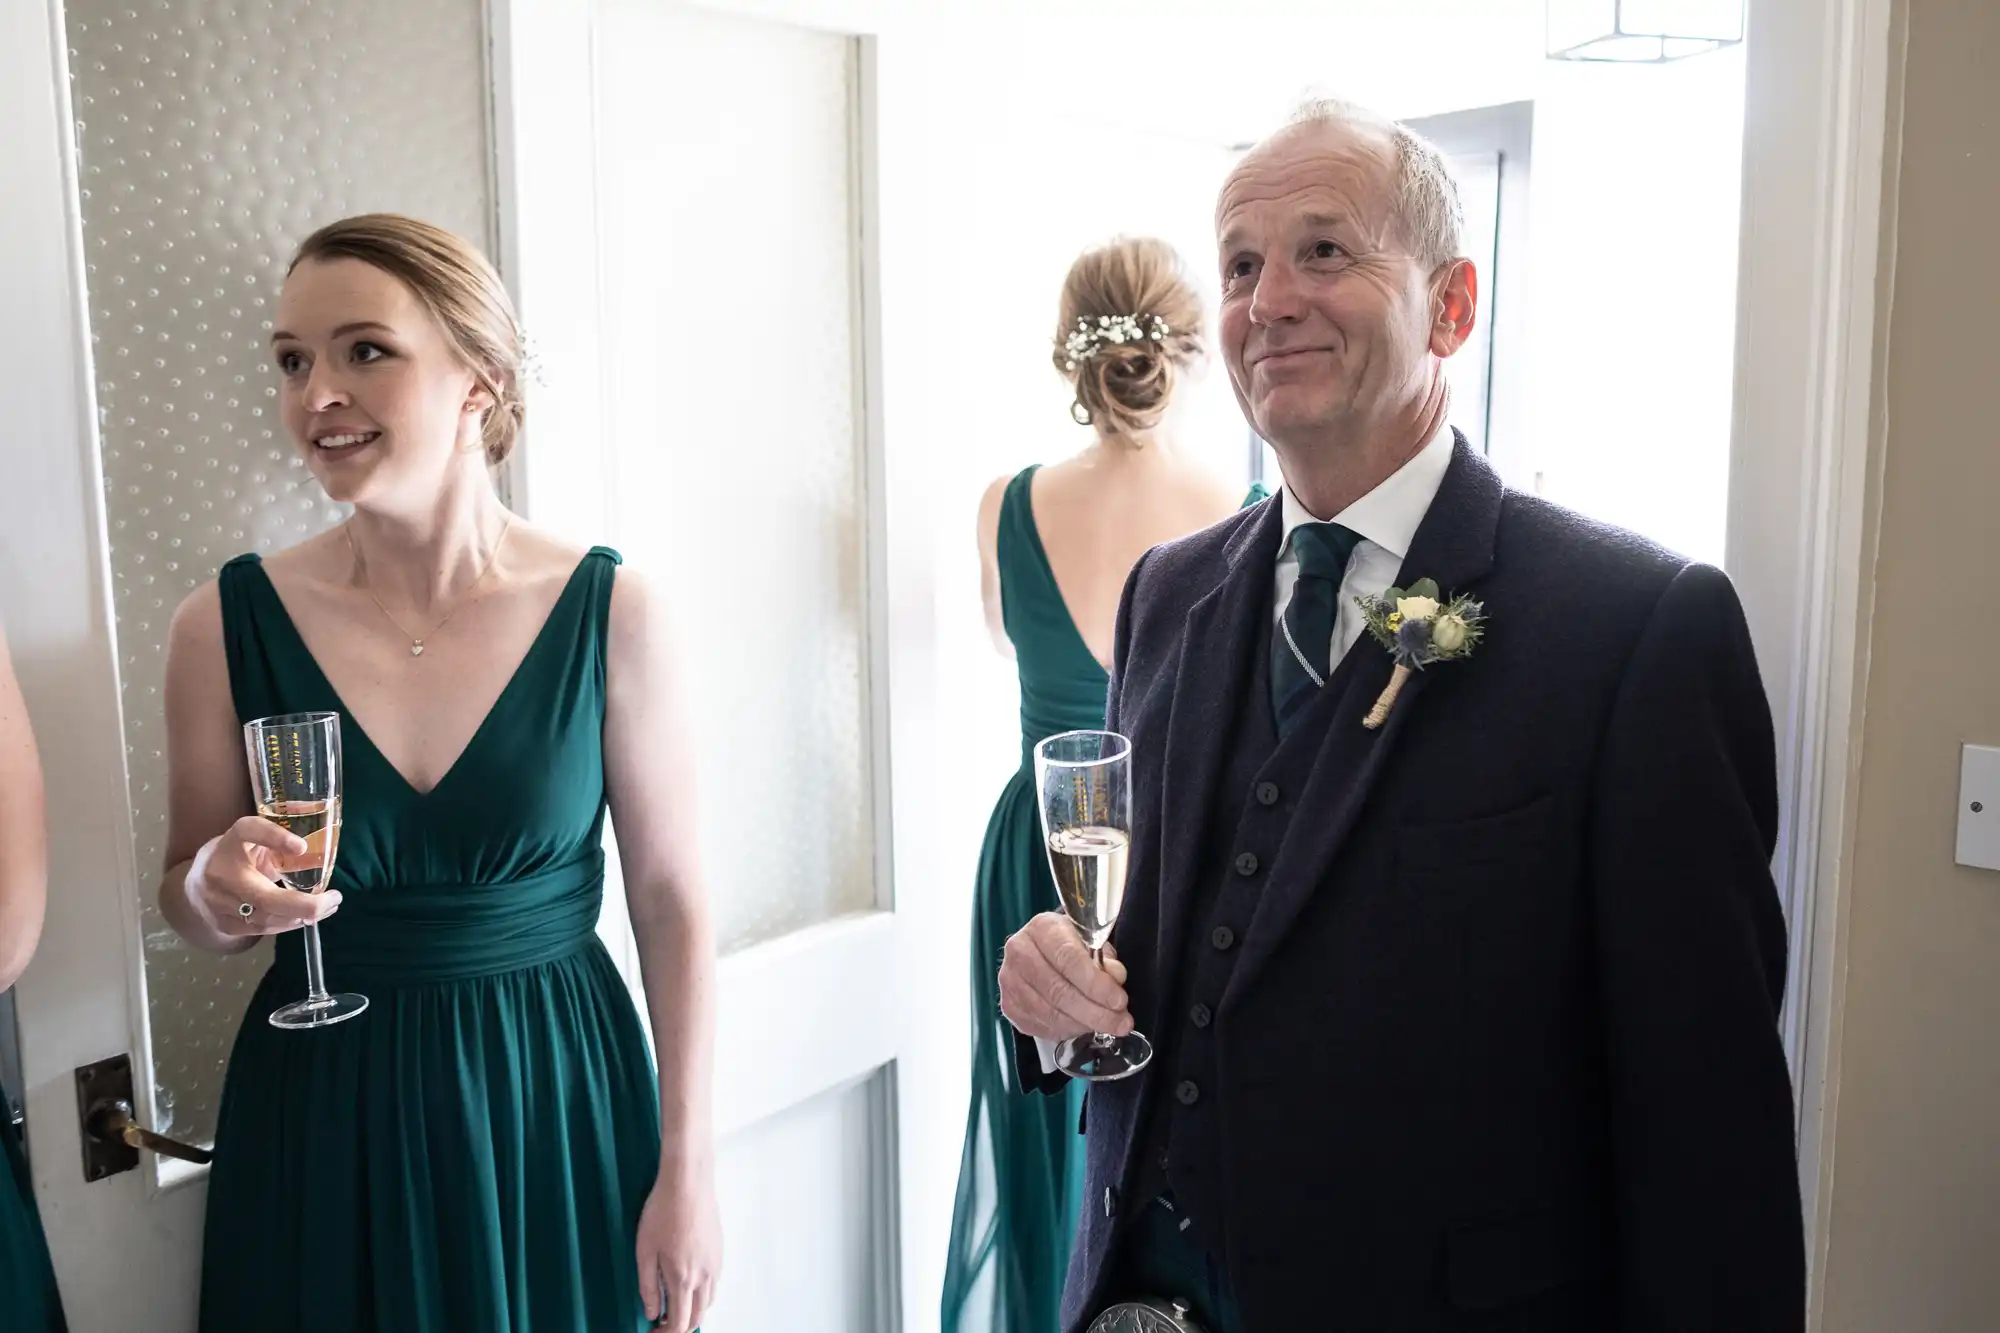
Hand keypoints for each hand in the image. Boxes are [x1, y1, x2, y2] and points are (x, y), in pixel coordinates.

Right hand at [186, 815, 341, 937]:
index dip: (274, 837)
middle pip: (264, 897)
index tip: (301, 847)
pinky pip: (262, 929)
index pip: (249, 831)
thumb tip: (316, 845)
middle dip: (305, 904)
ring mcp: (219, 903)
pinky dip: (289, 923)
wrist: (193, 885)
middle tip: (334, 898)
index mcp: (231, 841)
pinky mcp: (224, 924)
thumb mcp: (253, 839)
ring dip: (303, 915)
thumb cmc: (233, 856)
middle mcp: (220, 872)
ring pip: (267, 918)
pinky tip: (307, 916)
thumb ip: (279, 840)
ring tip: (328, 907)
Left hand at [636, 1156, 721, 1331]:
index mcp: (683, 1278)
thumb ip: (648, 1286)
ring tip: (673, 1304)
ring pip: (709, 1302)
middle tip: (661, 1323)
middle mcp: (704, 1276)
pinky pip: (714, 1284)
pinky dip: (702, 1294)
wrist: (688, 1182)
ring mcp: (716, 1264)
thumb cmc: (662, 1211)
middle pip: (698, 1317)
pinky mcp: (720, 1251)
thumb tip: (652, 1312)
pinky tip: (688, 1283)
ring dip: (692, 1311)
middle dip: (680, 1327)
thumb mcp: (644, 1250)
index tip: (651, 1331)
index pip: (679, 1323)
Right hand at [998, 911, 1131, 1042]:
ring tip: (1109, 1025)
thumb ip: (1105, 959)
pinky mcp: (1009, 1006)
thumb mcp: (1093, 943)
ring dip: (1085, 1024)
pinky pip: (1043, 1025)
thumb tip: (1115, 977)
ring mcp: (1010, 981)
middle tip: (1121, 1023)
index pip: (1069, 959)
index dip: (1096, 984)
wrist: (1042, 952)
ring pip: (1051, 1013)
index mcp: (1042, 928)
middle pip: (1059, 991)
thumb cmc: (1071, 945)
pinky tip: (1084, 1025)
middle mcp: (1019, 952)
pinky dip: (1069, 1030)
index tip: (1120, 1001)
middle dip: (1096, 1012)